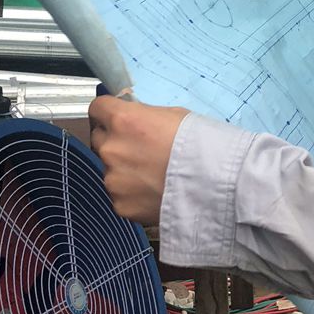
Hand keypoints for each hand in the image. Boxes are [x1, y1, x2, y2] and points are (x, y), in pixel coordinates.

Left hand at [89, 96, 189, 223]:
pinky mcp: (120, 205)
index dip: (108, 112)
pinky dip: (132, 193)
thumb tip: (135, 120)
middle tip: (140, 148)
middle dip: (115, 141)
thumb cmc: (201, 144)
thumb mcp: (174, 115)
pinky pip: (119, 194)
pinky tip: (155, 191)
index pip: (97, 108)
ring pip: (109, 169)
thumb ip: (144, 117)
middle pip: (99, 139)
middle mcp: (111, 149)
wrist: (216, 184)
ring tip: (154, 175)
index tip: (115, 117)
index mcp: (123, 120)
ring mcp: (113, 180)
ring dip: (124, 169)